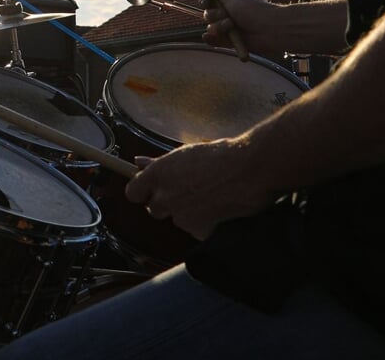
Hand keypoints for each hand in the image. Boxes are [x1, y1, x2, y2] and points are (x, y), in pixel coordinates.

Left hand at [123, 138, 275, 239]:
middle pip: (154, 209)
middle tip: (187, 191)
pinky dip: (205, 223)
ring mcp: (181, 216)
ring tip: (210, 196)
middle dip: (166, 203)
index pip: (132, 192)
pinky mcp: (198, 230)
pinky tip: (219, 208)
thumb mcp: (186, 154)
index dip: (142, 192)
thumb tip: (138, 162)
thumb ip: (159, 163)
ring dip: (188, 212)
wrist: (251, 169)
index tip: (151, 190)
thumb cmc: (221, 156)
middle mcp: (165, 197)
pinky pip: (196, 230)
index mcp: (158, 174)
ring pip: (177, 219)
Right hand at [198, 0, 277, 53]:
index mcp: (231, 0)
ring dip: (219, 26)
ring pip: (211, 27)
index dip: (205, 1)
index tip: (205, 2)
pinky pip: (214, 41)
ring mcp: (230, 28)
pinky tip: (210, 37)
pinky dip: (211, 39)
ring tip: (231, 26)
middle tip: (226, 15)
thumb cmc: (254, 11)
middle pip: (209, 14)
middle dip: (214, 15)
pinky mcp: (231, 41)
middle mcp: (229, 13)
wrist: (270, 30)